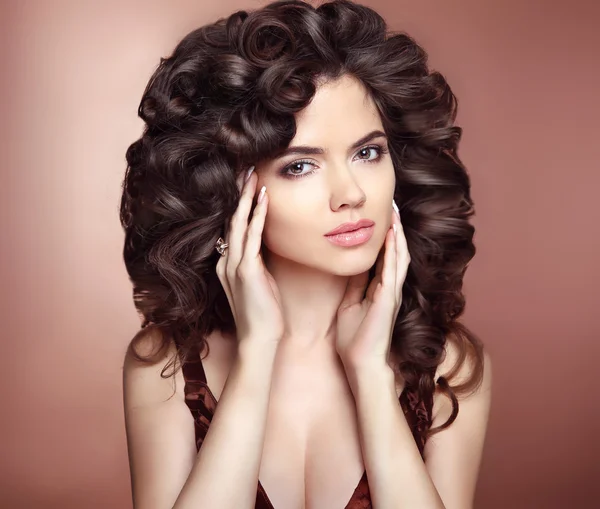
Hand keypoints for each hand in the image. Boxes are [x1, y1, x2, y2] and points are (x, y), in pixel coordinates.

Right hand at [215, 167, 283, 343]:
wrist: (259, 339)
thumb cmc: (262, 314)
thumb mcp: (258, 283)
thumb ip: (255, 263)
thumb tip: (263, 246)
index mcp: (227, 264)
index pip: (230, 227)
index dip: (235, 203)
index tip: (243, 181)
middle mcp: (226, 261)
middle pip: (230, 219)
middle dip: (237, 193)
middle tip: (244, 167)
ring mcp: (234, 265)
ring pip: (238, 223)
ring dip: (245, 197)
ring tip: (252, 174)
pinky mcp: (246, 271)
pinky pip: (251, 237)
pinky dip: (256, 216)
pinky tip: (262, 198)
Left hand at [335, 201, 409, 370]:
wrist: (359, 363)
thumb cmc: (354, 340)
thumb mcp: (350, 305)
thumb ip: (355, 286)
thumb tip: (353, 268)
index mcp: (379, 289)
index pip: (383, 257)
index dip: (383, 237)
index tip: (380, 216)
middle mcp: (389, 288)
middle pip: (395, 252)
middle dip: (395, 228)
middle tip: (393, 205)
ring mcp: (392, 292)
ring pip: (398, 256)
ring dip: (397, 233)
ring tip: (395, 211)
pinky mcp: (389, 298)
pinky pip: (393, 269)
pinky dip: (393, 250)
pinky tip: (392, 233)